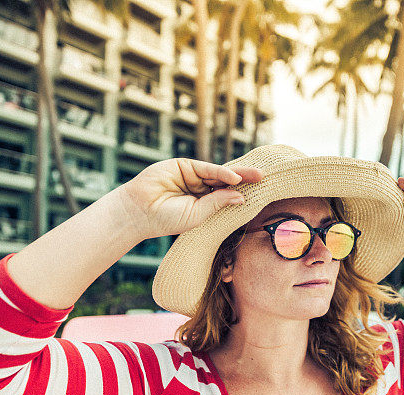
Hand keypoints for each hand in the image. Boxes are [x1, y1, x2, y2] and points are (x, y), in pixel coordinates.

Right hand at [116, 158, 263, 239]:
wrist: (139, 212)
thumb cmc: (166, 219)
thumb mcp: (198, 215)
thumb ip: (218, 204)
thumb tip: (241, 196)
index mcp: (203, 202)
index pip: (226, 195)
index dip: (242, 192)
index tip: (261, 192)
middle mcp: (199, 187)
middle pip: (226, 181)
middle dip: (245, 179)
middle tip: (264, 178)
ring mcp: (191, 175)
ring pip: (218, 173)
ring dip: (237, 174)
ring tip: (256, 176)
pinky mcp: (183, 166)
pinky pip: (206, 169)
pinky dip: (220, 172)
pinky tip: (234, 177)